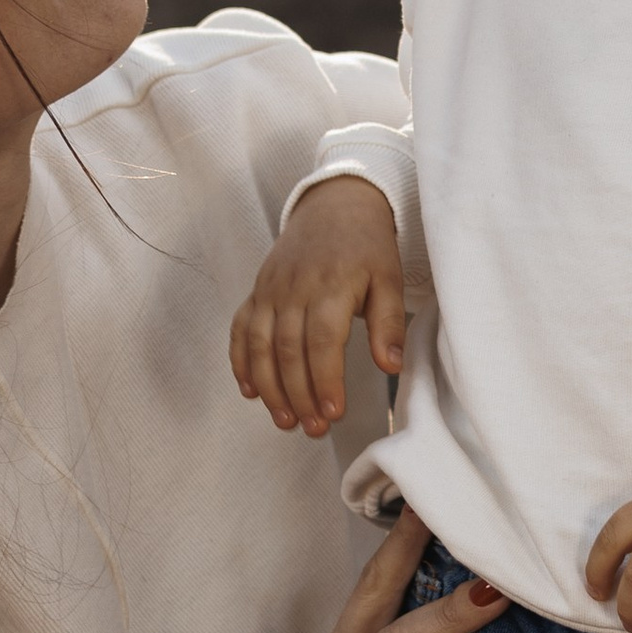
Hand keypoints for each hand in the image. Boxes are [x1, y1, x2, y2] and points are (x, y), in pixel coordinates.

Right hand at [229, 176, 406, 433]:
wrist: (335, 203)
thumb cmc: (367, 245)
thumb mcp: (389, 278)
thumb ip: (390, 323)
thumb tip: (391, 366)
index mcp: (330, 286)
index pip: (322, 341)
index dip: (325, 380)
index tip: (334, 413)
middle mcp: (293, 289)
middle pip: (288, 350)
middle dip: (298, 394)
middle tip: (313, 429)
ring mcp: (270, 290)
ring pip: (260, 345)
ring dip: (268, 387)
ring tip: (284, 420)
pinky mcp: (257, 291)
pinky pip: (240, 329)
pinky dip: (240, 361)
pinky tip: (250, 391)